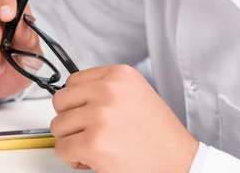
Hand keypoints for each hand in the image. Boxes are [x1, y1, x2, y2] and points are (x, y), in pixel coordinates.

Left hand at [50, 65, 198, 171]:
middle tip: (88, 132)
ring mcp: (100, 116)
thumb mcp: (137, 95)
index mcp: (120, 75)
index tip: (85, 112)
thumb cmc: (160, 136)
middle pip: (61, 101)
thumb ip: (107, 88)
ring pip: (58, 126)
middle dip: (70, 120)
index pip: (73, 80)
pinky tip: (92, 159)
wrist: (181, 165)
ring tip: (94, 146)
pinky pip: (62, 148)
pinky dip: (72, 158)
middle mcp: (109, 91)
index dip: (76, 102)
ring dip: (72, 140)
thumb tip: (74, 94)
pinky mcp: (93, 142)